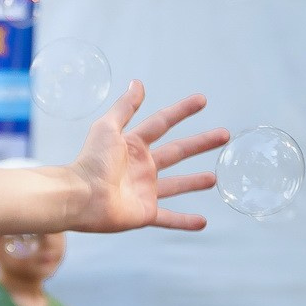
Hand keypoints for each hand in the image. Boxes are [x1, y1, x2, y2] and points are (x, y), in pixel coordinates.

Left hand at [67, 84, 227, 232]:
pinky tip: (202, 222)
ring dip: (194, 182)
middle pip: (177, 152)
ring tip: (215, 178)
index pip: (162, 123)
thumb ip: (124, 107)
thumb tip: (137, 82)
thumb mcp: (107, 128)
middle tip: (224, 135)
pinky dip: (184, 222)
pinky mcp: (145, 213)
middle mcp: (141, 167)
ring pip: (176, 185)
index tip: (202, 100)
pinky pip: (169, 218)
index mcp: (133, 146)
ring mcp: (144, 190)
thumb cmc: (92, 161)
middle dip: (200, 143)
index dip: (181, 111)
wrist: (81, 197)